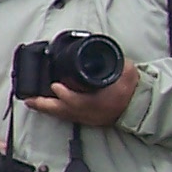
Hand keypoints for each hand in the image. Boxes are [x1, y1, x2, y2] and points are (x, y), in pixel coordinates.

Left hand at [24, 57, 140, 128]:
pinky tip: (47, 107)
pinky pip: (68, 117)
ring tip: (32, 102)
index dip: (65, 94)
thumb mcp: (127, 71)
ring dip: (47, 109)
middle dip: (45, 105)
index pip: (78, 101)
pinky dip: (56, 111)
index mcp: (100, 101)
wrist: (141, 106)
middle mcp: (91, 112)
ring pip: (64, 115)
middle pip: (64, 111)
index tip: (54, 85)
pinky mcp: (89, 120)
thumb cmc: (133, 88)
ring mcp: (89, 118)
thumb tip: (104, 51)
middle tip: (30, 100)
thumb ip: (116, 62)